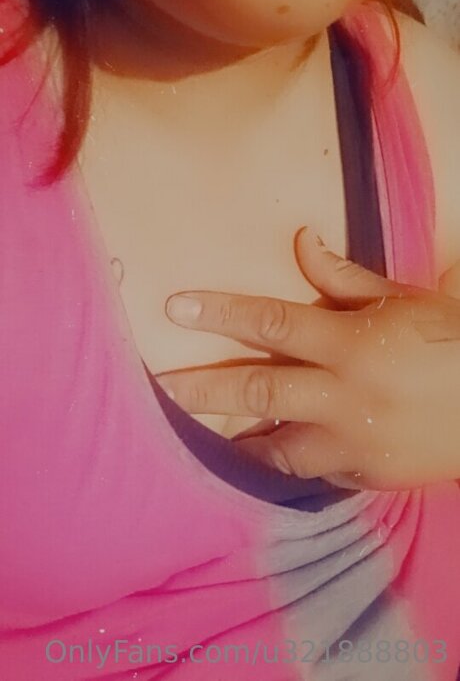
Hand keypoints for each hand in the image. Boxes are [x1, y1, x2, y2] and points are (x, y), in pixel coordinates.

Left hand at [156, 227, 459, 490]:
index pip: (271, 322)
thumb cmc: (452, 340)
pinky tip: (265, 458)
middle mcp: (342, 394)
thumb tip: (301, 240)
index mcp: (350, 342)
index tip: (175, 308)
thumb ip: (345, 277)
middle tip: (160, 386)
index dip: (220, 312)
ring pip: (276, 447)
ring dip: (236, 438)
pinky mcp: (366, 476)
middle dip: (202, 387)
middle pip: (257, 388)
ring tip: (201, 434)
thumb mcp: (403, 300)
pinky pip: (312, 474)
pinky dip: (286, 464)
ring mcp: (352, 442)